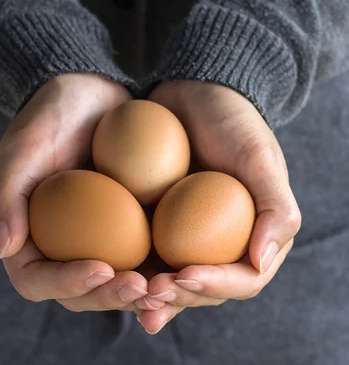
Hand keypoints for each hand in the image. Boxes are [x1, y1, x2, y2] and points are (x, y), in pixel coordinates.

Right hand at [0, 73, 152, 311]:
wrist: (90, 90)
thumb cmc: (51, 115)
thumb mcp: (24, 146)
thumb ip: (8, 194)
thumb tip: (6, 247)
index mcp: (29, 235)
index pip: (36, 279)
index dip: (65, 283)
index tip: (101, 268)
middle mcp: (63, 244)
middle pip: (81, 291)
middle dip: (110, 296)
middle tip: (141, 287)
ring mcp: (98, 238)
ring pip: (116, 281)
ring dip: (140, 292)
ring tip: (167, 285)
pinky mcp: (129, 224)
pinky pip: (144, 254)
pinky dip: (160, 266)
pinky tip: (184, 264)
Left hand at [135, 80, 300, 333]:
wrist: (195, 90)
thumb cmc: (233, 121)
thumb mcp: (259, 157)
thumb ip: (275, 208)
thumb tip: (262, 262)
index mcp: (256, 234)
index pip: (244, 278)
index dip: (217, 285)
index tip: (185, 276)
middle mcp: (224, 242)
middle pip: (206, 288)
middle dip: (179, 297)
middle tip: (150, 293)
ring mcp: (189, 234)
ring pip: (173, 279)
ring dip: (153, 295)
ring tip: (130, 296)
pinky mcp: (159, 222)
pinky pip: (147, 253)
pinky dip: (133, 271)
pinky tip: (112, 277)